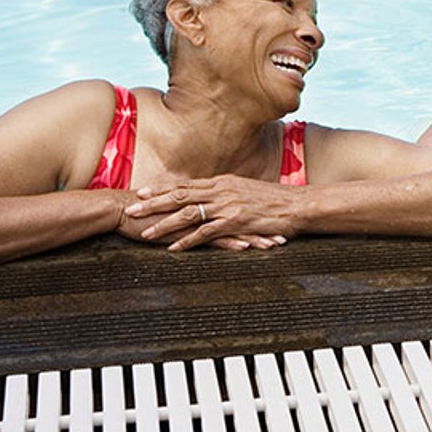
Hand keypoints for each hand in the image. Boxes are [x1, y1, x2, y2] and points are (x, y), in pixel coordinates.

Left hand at [124, 175, 298, 250]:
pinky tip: (173, 249)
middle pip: (180, 195)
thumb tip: (216, 199)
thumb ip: (230, 194)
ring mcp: (228, 206)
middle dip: (153, 202)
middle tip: (131, 208)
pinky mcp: (236, 222)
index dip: (163, 189)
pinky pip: (206, 232)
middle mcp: (222, 191)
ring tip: (144, 232)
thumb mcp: (250, 192)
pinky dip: (187, 241)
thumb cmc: (278, 201)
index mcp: (224, 182)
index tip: (143, 191)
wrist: (300, 205)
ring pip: (188, 213)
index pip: (187, 184)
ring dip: (164, 223)